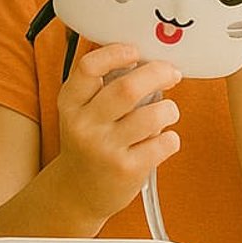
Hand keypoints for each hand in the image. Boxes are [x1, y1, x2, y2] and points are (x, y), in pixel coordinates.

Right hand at [52, 42, 182, 221]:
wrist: (78, 191)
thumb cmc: (88, 142)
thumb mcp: (81, 111)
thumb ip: (101, 84)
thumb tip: (138, 53)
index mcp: (70, 103)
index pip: (89, 68)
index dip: (115, 53)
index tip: (135, 51)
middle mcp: (84, 125)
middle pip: (128, 88)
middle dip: (158, 73)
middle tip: (170, 73)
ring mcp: (105, 149)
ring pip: (153, 115)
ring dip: (169, 109)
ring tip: (168, 111)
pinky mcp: (127, 169)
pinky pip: (164, 142)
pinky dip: (171, 137)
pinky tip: (162, 140)